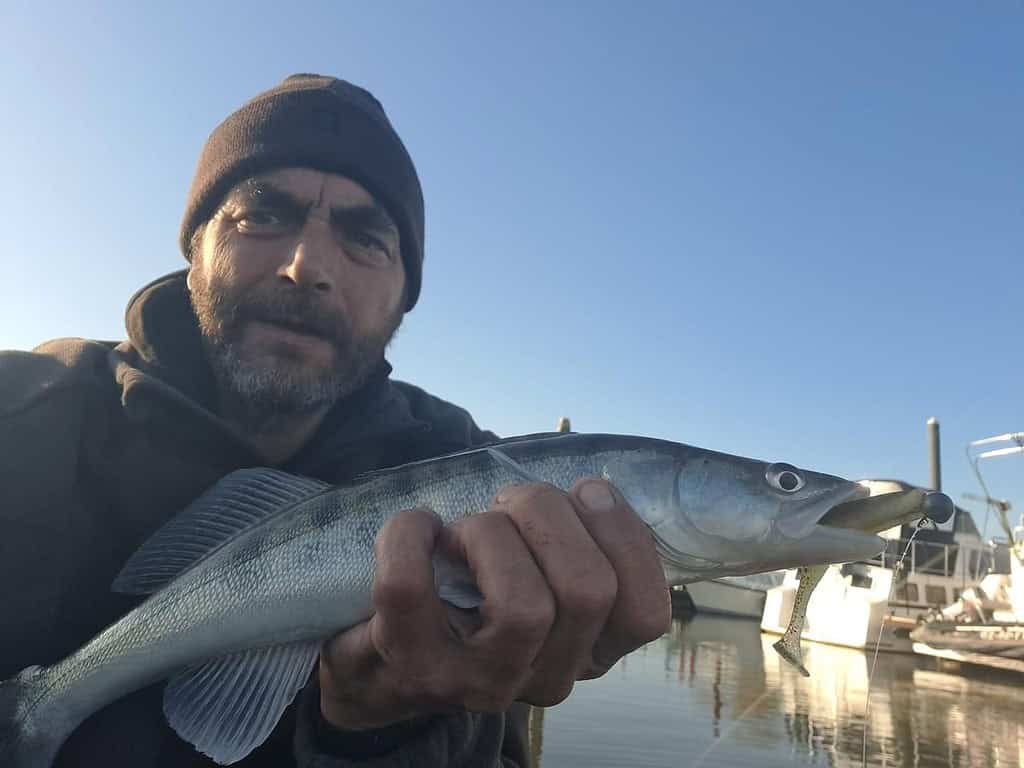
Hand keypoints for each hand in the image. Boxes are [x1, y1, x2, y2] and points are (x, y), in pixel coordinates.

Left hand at [318, 478, 669, 730]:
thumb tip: (592, 491)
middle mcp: (543, 677)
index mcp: (586, 651)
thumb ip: (573, 541)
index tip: (587, 493)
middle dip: (548, 513)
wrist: (382, 664)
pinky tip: (417, 527)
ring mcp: (476, 681)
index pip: (644, 615)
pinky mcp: (410, 665)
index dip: (625, 536)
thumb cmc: (471, 596)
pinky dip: (409, 534)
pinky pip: (410, 586)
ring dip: (490, 531)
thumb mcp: (539, 576)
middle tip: (511, 502)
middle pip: (588, 591)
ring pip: (521, 604)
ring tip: (466, 528)